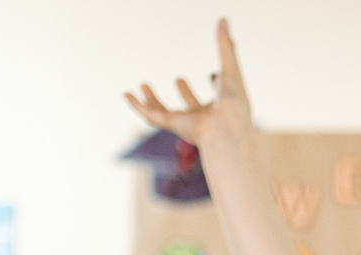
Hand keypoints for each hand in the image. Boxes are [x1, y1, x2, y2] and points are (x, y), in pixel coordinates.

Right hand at [122, 19, 255, 150]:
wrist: (227, 129)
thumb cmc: (234, 105)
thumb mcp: (230, 69)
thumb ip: (226, 46)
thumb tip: (223, 19)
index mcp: (222, 108)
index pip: (217, 97)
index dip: (216, 85)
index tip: (214, 74)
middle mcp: (204, 117)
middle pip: (192, 107)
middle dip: (186, 94)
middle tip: (180, 79)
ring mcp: (186, 123)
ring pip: (165, 113)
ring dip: (154, 100)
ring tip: (143, 84)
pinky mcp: (172, 124)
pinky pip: (150, 115)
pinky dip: (137, 105)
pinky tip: (127, 95)